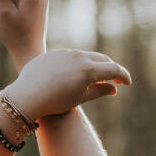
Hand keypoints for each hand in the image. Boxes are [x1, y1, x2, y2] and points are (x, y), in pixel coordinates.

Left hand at [4, 48, 131, 122]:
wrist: (27, 96)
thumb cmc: (54, 102)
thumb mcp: (80, 99)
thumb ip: (99, 91)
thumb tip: (114, 89)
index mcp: (89, 69)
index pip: (114, 69)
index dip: (124, 76)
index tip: (128, 83)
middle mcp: (79, 56)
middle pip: (102, 59)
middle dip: (110, 69)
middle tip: (114, 80)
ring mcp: (65, 52)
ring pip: (86, 56)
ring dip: (94, 65)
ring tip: (95, 78)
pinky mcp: (53, 53)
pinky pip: (70, 56)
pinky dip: (77, 63)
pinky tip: (75, 74)